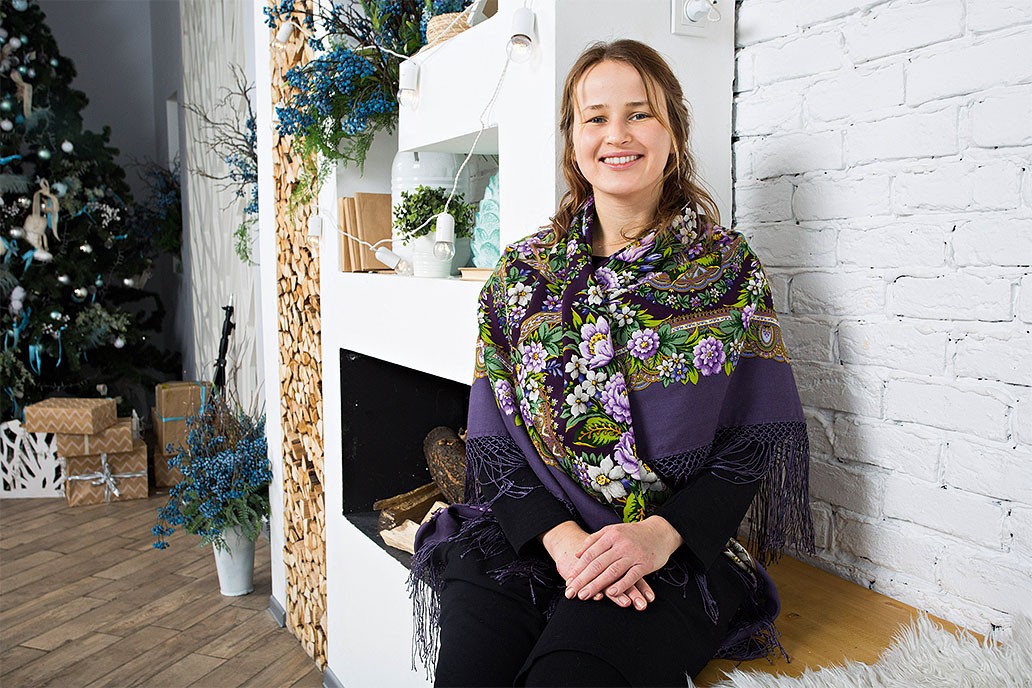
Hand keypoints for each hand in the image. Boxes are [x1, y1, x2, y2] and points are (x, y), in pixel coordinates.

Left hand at [563, 516, 682, 607]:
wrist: (660, 532)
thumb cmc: (632, 534)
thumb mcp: (612, 531)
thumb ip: (594, 540)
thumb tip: (577, 555)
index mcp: (610, 535)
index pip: (589, 554)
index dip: (578, 569)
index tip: (568, 581)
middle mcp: (620, 544)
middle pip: (597, 564)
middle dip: (582, 580)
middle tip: (571, 592)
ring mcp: (633, 554)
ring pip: (611, 572)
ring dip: (596, 585)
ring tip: (584, 595)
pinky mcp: (645, 564)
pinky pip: (631, 577)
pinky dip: (620, 586)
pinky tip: (610, 594)